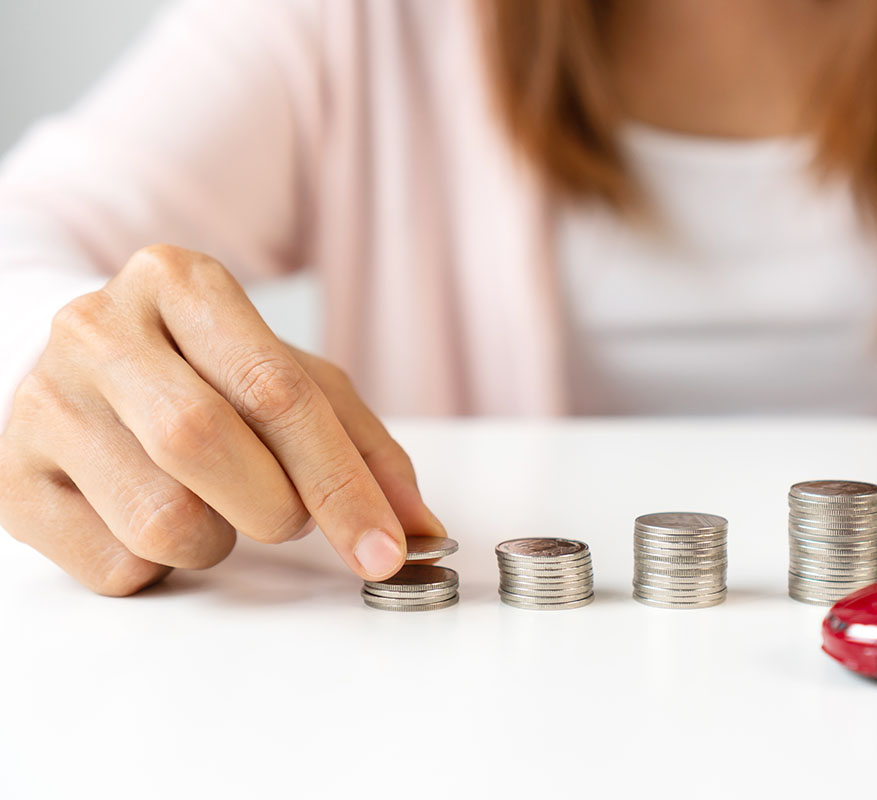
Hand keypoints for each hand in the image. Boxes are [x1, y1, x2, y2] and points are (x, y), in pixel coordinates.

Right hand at [0, 245, 443, 594]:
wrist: (78, 361)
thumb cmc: (202, 371)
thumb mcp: (290, 378)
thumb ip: (363, 446)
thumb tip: (417, 526)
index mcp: (179, 281)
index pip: (275, 390)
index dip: (341, 482)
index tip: (385, 548)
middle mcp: (97, 327)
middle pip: (206, 444)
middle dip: (276, 507)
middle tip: (283, 513)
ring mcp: (41, 401)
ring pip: (161, 520)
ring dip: (217, 540)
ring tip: (208, 504)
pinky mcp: (8, 479)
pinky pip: (114, 566)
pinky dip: (159, 567)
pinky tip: (149, 518)